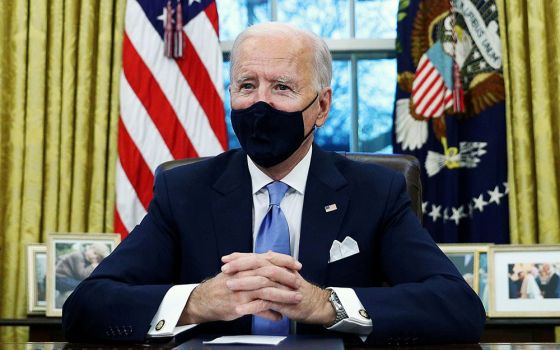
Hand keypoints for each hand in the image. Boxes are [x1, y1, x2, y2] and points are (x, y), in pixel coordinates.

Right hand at [178, 270, 301, 324]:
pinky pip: (258, 309)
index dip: (284, 260)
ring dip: (283, 296)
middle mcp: (244, 274)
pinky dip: (270, 313)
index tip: (297, 264)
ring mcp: (241, 289)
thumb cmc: (222, 284)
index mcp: (245, 265)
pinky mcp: (238, 304)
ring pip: (266, 290)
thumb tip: (270, 253)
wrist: (204, 299)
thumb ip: (254, 262)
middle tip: (299, 282)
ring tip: (295, 300)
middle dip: (287, 277)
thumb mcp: (238, 269)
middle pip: (269, 273)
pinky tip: (279, 316)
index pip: (268, 258)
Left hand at [223, 252, 335, 325]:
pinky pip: (265, 303)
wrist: (316, 304)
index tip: (226, 258)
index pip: (258, 257)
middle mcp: (281, 273)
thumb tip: (267, 252)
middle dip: (240, 266)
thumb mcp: (287, 274)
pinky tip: (240, 308)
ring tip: (229, 286)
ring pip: (261, 282)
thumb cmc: (299, 290)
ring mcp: (282, 287)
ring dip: (244, 284)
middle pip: (259, 265)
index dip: (241, 257)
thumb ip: (276, 263)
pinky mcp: (283, 302)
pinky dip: (252, 306)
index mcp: (280, 265)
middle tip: (225, 269)